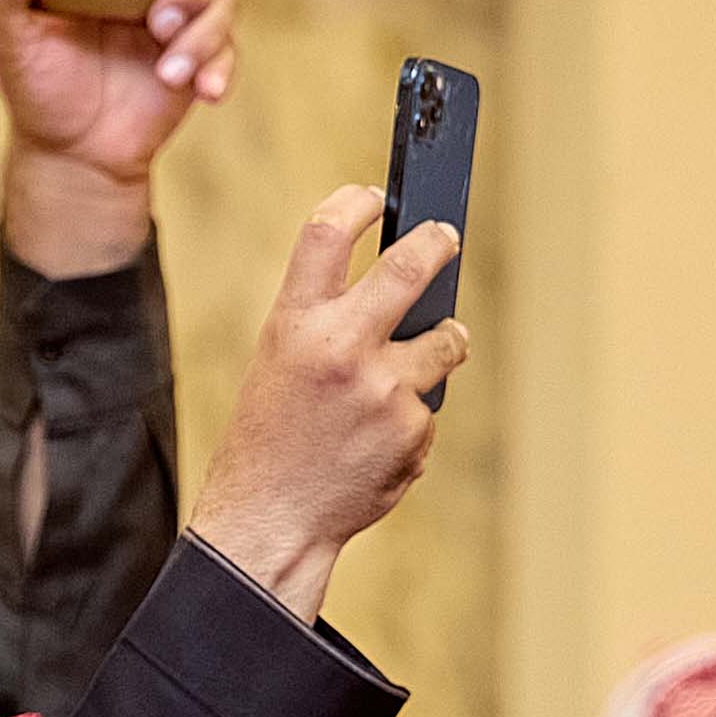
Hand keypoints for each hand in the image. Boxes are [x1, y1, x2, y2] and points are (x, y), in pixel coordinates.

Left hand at [0, 0, 255, 274]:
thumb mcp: (8, 35)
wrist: (68, 152)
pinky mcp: (200, 58)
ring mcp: (181, 14)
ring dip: (202, 33)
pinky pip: (229, 50)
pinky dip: (219, 68)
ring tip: (166, 71)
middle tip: (159, 20)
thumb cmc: (35, 82)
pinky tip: (200, 91)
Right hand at [185, 188, 464, 632]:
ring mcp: (383, 389)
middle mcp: (341, 347)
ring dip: (443, 343)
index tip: (375, 198)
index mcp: (296, 324)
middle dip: (437, 244)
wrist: (272, 519)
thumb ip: (326, 318)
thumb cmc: (270, 438)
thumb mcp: (278, 361)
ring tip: (411, 370)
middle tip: (445, 238)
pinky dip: (411, 420)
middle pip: (411, 266)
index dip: (355, 202)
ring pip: (445, 341)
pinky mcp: (412, 429)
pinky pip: (429, 406)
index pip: (328, 232)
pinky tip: (376, 443)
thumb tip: (400, 280)